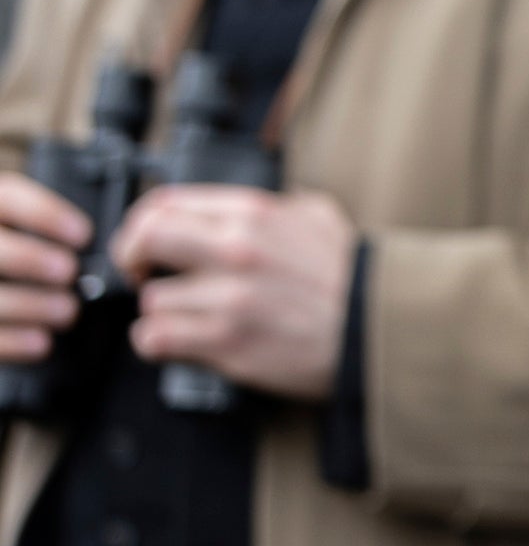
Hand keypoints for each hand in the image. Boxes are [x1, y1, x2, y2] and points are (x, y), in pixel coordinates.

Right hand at [0, 173, 89, 362]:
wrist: (3, 276)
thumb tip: (92, 243)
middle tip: (69, 272)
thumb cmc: (20, 252)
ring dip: (31, 305)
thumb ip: (45, 229)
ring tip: (67, 311)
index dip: (46, 214)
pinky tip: (41, 342)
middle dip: (33, 260)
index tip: (83, 234)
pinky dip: (13, 341)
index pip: (7, 198)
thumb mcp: (24, 227)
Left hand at [111, 186, 355, 401]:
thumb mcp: (320, 216)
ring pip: (151, 299)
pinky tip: (182, 341)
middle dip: (134, 261)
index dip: (142, 224)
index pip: (165, 203)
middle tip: (146, 276)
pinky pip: (156, 339)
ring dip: (163, 311)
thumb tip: (255, 207)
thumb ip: (280, 205)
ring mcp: (230, 297)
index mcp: (255, 213)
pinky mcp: (227, 341)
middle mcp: (236, 249)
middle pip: (144, 240)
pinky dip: (159, 343)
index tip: (148, 243)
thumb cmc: (353, 276)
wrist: (378, 326)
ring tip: (189, 317)